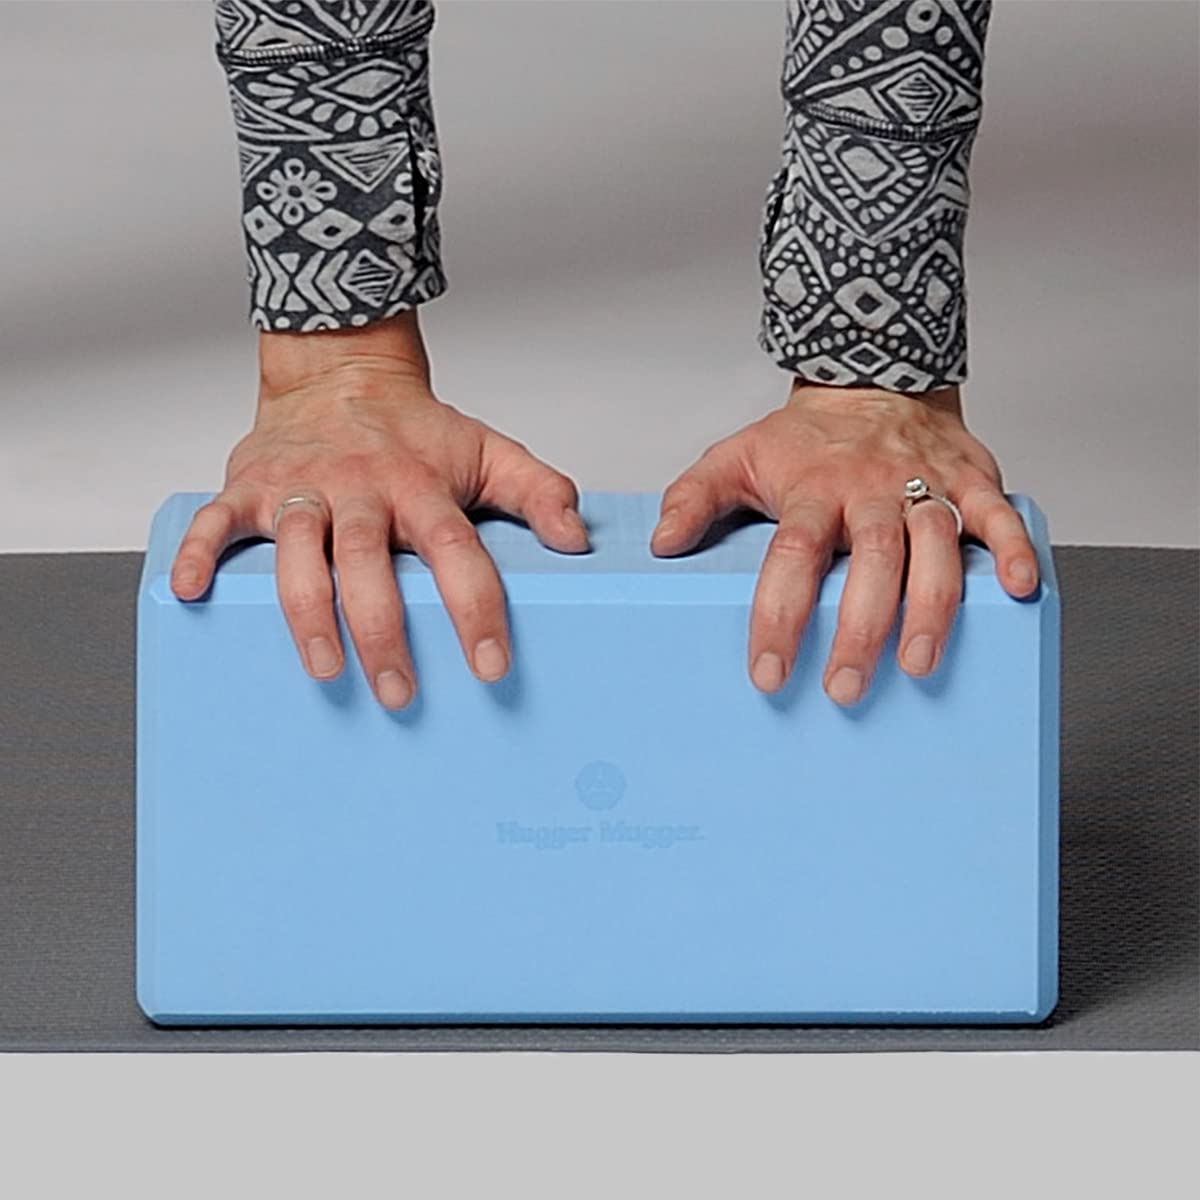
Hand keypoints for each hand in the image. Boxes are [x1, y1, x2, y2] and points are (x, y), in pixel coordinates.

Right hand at [169, 312, 588, 708]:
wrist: (340, 372)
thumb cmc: (416, 432)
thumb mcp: (488, 451)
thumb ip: (538, 491)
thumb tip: (578, 541)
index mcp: (421, 485)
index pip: (455, 550)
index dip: (474, 607)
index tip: (490, 666)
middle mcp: (361, 488)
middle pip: (369, 562)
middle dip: (384, 631)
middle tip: (402, 694)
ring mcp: (302, 487)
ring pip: (298, 550)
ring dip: (306, 612)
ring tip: (326, 672)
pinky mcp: (250, 486)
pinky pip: (216, 520)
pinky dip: (198, 553)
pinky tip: (192, 593)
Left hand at [650, 378, 1039, 705]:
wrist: (874, 377)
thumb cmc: (806, 437)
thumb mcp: (738, 455)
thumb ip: (695, 497)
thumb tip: (662, 542)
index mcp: (813, 488)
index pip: (793, 556)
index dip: (781, 614)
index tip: (770, 671)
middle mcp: (872, 489)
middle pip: (871, 560)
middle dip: (860, 628)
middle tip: (845, 688)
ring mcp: (926, 484)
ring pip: (935, 546)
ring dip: (932, 606)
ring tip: (918, 665)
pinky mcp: (973, 480)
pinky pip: (1000, 514)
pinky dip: (1014, 549)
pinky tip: (1021, 591)